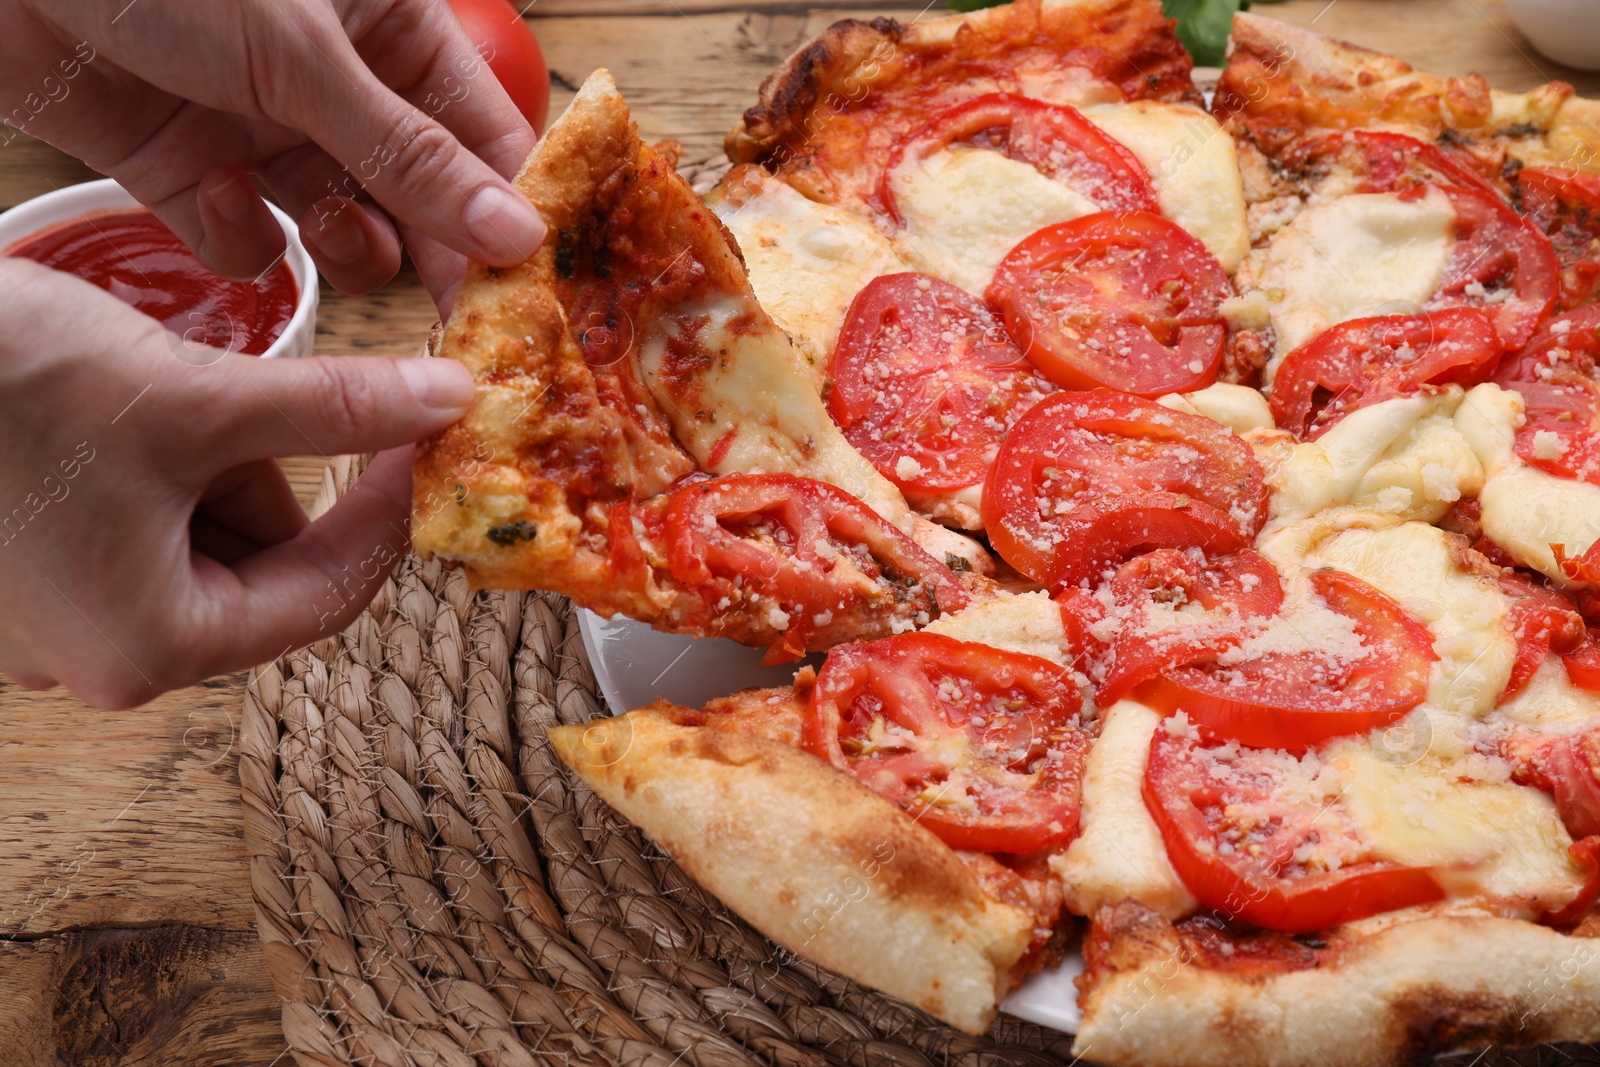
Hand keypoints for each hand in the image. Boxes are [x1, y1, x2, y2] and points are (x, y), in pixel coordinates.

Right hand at [0, 257, 472, 707]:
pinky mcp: (13, 573)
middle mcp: (95, 657)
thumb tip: (449, 403)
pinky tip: (100, 402)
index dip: (386, 513)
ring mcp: (45, 619)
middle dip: (264, 470)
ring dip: (201, 455)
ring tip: (139, 389)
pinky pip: (126, 520)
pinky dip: (146, 458)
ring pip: (193, 532)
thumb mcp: (194, 396)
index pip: (325, 594)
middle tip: (236, 394)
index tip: (424, 442)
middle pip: (255, 561)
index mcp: (149, 646)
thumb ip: (338, 409)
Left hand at [1, 0, 542, 304]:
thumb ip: (411, 155)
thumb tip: (517, 232)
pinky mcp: (192, 176)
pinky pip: (250, 243)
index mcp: (388, 28)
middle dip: (441, 253)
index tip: (538, 284)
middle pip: (425, 197)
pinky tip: (212, 196)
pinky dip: (238, 238)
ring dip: (345, 246)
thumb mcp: (301, 55)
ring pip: (347, 230)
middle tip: (464, 323)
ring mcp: (265, 133)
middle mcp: (338, 86)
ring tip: (328, 231)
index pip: (483, 132)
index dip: (515, 206)